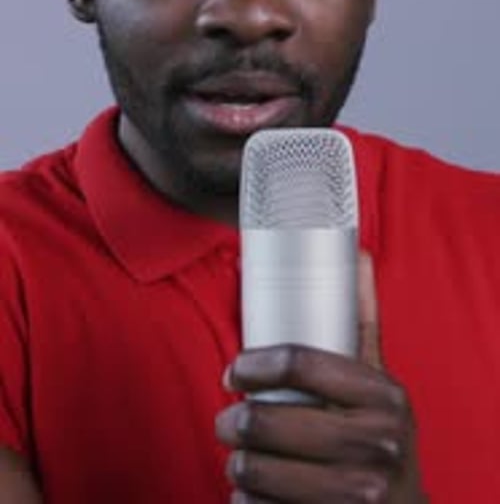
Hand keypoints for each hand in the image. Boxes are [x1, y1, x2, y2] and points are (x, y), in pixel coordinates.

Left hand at [216, 253, 425, 502]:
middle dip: (232, 422)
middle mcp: (377, 444)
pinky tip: (258, 494)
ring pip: (255, 471)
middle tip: (228, 421)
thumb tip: (360, 254)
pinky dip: (247, 503)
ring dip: (237, 464)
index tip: (233, 371)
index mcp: (384, 397)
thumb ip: (363, 323)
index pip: (299, 362)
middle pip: (266, 421)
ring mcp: (359, 493)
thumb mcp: (379, 384)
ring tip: (242, 458)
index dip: (253, 364)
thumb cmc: (380, 438)